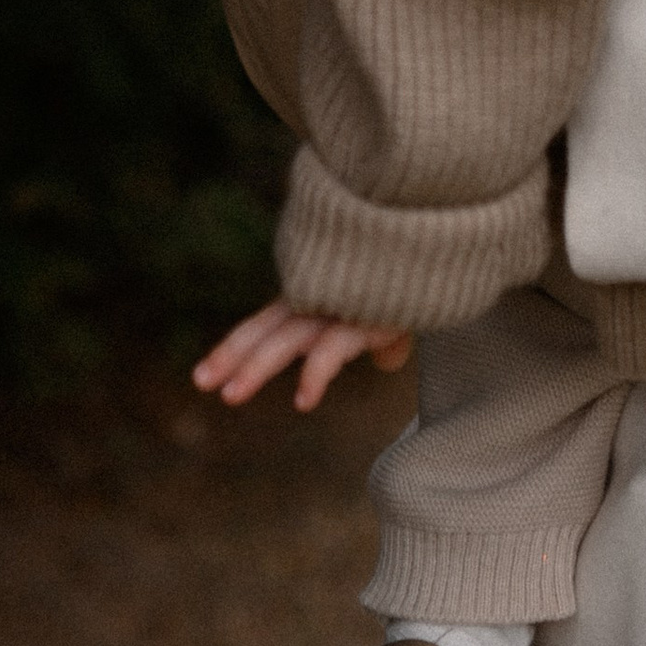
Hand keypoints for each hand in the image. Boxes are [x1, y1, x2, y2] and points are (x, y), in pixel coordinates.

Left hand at [193, 295, 415, 413]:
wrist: (444, 243)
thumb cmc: (417, 273)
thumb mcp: (391, 312)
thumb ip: (382, 337)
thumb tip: (388, 361)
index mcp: (315, 297)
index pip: (265, 325)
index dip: (234, 348)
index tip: (203, 376)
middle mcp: (319, 299)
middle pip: (265, 329)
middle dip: (231, 355)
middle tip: (201, 383)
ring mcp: (340, 305)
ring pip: (287, 339)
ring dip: (256, 366)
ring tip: (230, 396)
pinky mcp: (366, 315)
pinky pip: (332, 349)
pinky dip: (315, 374)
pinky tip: (303, 401)